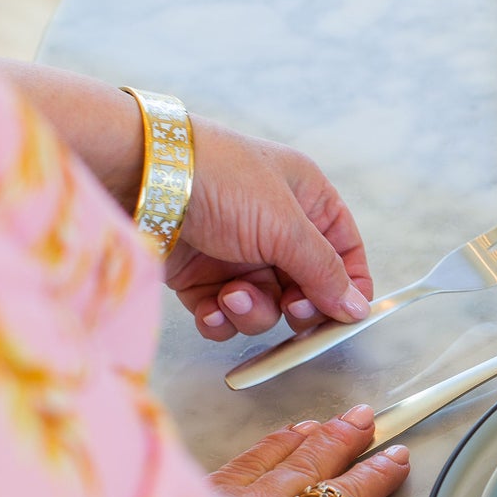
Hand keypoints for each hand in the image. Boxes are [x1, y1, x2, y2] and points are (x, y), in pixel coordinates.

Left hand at [168, 119, 374, 341]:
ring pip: (264, 306)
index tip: (343, 316)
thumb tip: (357, 308)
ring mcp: (236, 252)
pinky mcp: (199, 275)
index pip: (344, 251)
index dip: (348, 286)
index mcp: (306, 199)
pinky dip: (220, 319)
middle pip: (305, 287)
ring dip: (253, 311)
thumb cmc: (220, 181)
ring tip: (231, 296)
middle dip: (296, 305)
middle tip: (289, 309)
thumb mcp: (285, 225)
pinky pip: (223, 313)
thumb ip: (324, 271)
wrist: (139, 177)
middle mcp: (274, 226)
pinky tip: (211, 309)